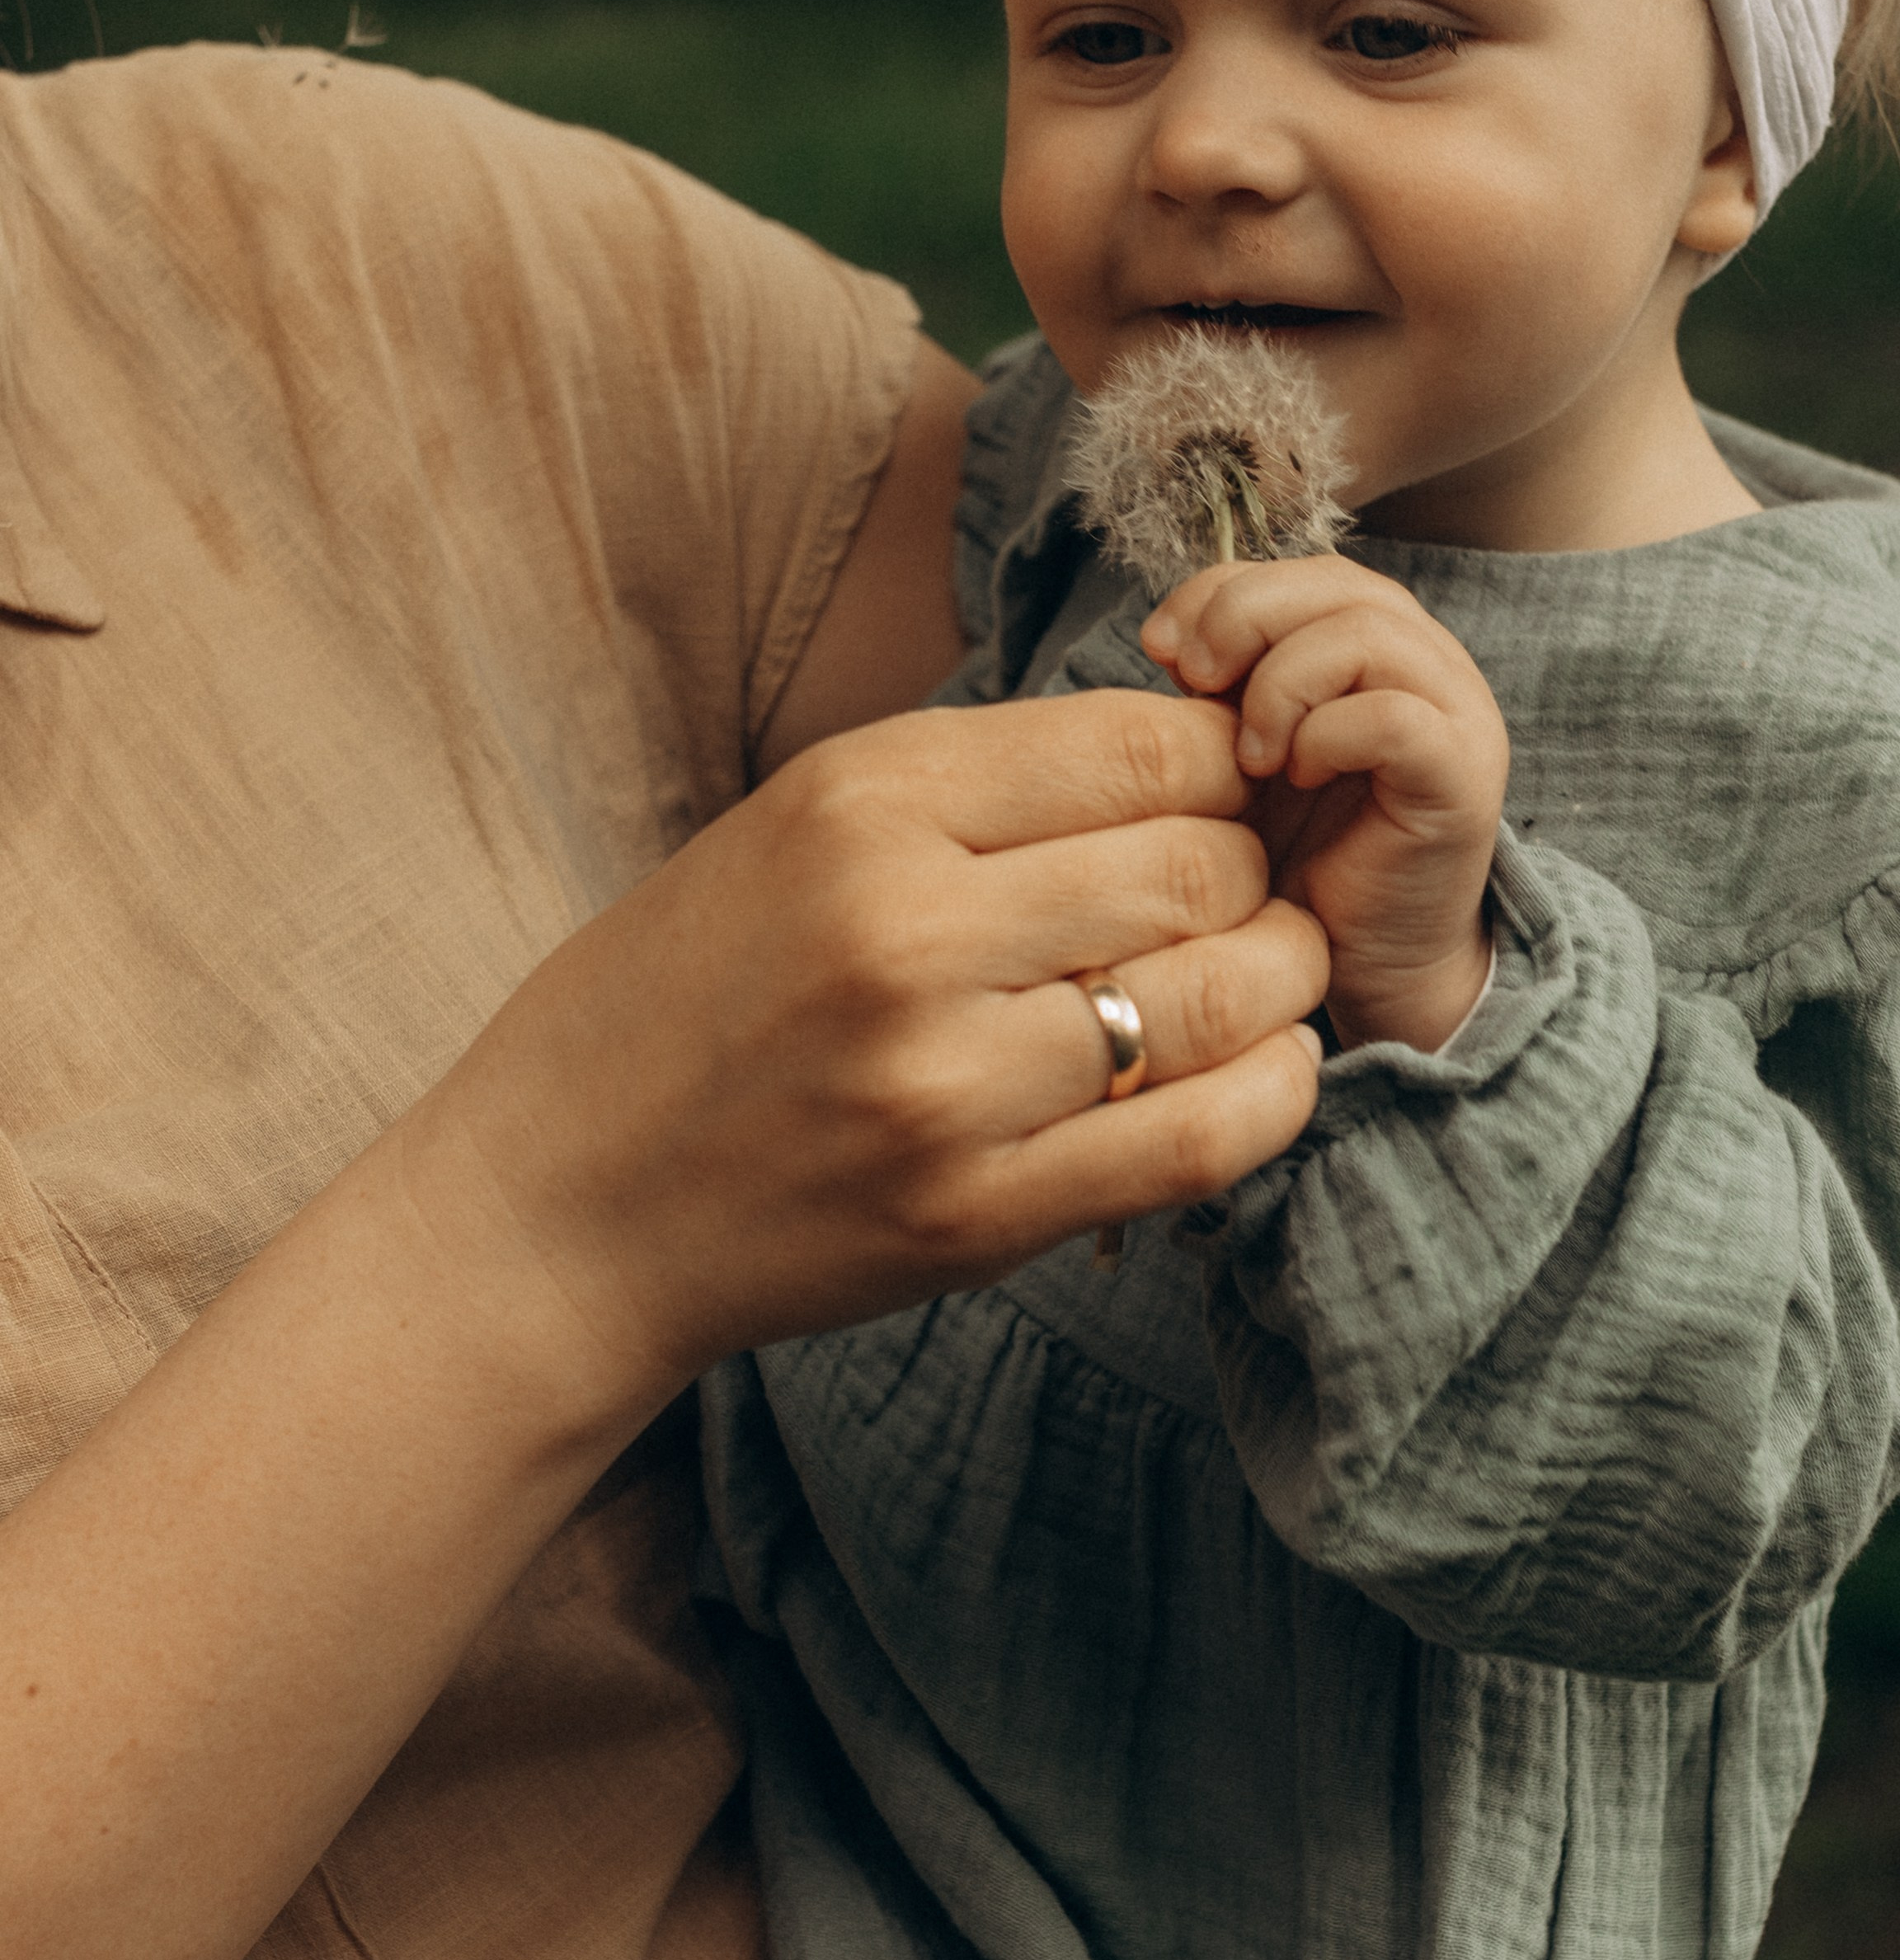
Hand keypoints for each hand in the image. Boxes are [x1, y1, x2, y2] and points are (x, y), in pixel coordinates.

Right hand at [394, 687, 1329, 1416]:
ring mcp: (946, 1085)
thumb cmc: (680, 998)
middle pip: (1200, 862)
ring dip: (1283, 973)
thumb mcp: (792, 828)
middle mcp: (907, 931)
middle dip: (1257, 866)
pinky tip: (1266, 1065)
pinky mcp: (977, 1215)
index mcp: (860, 803)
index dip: (1222, 759)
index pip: (1140, 744)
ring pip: (1225, 992)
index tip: (1224, 785)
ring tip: (1267, 968)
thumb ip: (976, 789)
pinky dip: (1273, 1093)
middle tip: (1247, 885)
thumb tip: (1183, 751)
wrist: (556, 1209)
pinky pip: (1201, 1139)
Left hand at [1140, 560, 1506, 1053]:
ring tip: (1249, 754)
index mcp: (1375, 641)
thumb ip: (1220, 683)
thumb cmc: (1296, 852)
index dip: (1222, 590)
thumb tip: (1168, 636)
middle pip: (1338, 582)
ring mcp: (1457, 715)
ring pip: (1368, 634)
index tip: (1161, 649)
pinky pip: (1394, 716)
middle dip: (1244, 619)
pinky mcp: (1463, 777)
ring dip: (1283, 683)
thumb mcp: (1238, 748)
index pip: (1300, 570)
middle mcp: (1428, 662)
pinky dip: (1327, 735)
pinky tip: (1296, 777)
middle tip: (1195, 683)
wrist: (1361, 959)